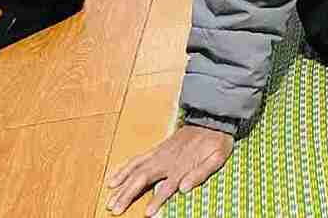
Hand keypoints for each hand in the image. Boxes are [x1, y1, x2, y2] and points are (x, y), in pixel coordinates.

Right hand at [105, 124, 233, 215]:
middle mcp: (167, 161)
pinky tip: (113, 179)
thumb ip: (201, 173)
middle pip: (143, 179)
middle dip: (128, 195)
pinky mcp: (157, 149)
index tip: (147, 214)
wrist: (212, 119)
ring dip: (122, 185)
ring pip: (136, 171)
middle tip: (115, 210)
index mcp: (182, 166)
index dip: (156, 201)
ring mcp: (159, 154)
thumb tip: (184, 188)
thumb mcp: (217, 158)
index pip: (166, 188)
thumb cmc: (216, 142)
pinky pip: (137, 159)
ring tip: (110, 200)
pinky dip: (124, 169)